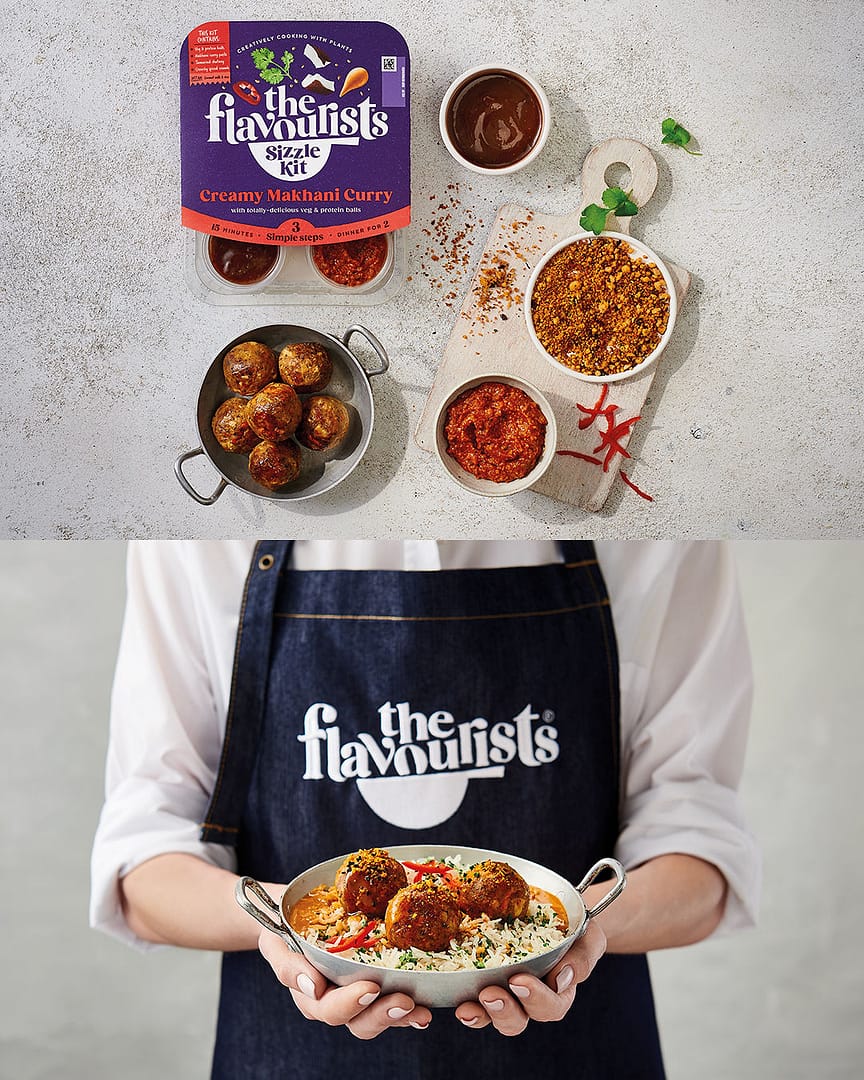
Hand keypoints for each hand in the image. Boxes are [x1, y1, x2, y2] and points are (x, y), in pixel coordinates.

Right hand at [257, 929, 432, 1039]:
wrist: (292, 917)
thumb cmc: (283, 932)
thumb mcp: (276, 943)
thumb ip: (289, 965)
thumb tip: (312, 985)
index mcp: (311, 997)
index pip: (329, 1009)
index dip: (350, 1003)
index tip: (369, 988)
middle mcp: (336, 1002)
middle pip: (358, 1022)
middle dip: (382, 1015)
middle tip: (403, 1001)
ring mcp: (357, 996)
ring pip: (378, 1018)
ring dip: (401, 1016)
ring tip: (421, 1011)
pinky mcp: (376, 986)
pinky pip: (392, 1003)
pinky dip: (410, 1007)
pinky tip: (426, 1004)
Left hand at [454, 920, 605, 1035]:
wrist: (558, 910)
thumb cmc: (576, 927)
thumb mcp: (588, 937)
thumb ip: (582, 957)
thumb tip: (561, 977)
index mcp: (557, 992)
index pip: (550, 1006)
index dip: (536, 998)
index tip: (520, 980)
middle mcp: (530, 999)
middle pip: (518, 1019)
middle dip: (503, 1010)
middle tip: (490, 993)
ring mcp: (505, 992)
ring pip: (492, 1016)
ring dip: (480, 1014)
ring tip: (467, 1006)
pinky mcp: (484, 980)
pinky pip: (473, 997)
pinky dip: (463, 1000)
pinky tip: (455, 998)